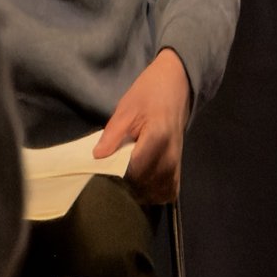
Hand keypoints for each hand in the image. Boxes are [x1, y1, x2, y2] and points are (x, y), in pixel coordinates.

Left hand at [96, 47, 192, 203]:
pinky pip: (170, 189)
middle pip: (146, 184)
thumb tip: (97, 157)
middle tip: (110, 177)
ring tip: (125, 183)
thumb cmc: (150, 92)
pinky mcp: (179, 164)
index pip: (134, 170)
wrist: (177, 83)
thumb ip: (112, 135)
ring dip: (141, 192)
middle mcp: (170, 154)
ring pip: (158, 191)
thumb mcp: (126, 108)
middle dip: (126, 186)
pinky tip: (143, 188)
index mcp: (157, 138)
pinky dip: (156, 193)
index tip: (102, 171)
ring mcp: (177, 161)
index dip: (115, 175)